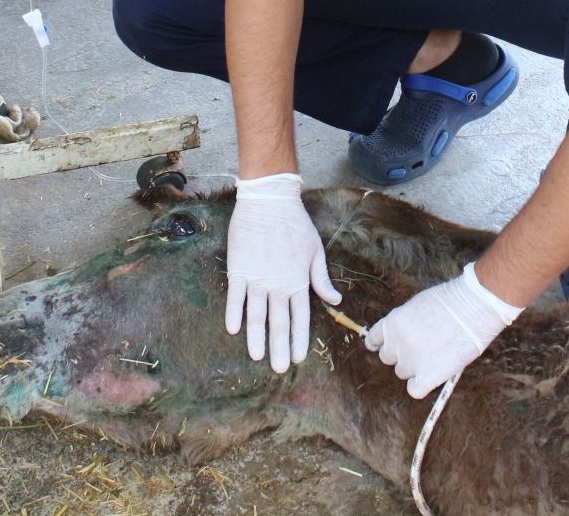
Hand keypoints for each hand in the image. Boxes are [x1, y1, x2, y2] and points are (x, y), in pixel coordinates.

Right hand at [226, 173, 341, 371]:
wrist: (269, 200)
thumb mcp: (315, 250)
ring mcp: (256, 278)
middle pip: (278, 322)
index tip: (297, 358)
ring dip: (256, 338)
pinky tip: (233, 330)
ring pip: (256, 315)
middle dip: (279, 348)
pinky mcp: (238, 269)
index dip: (298, 339)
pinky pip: (235, 297)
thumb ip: (321, 279)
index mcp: (299, 281)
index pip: (300, 317)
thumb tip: (335, 300)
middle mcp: (278, 284)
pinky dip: (234, 314)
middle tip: (278, 369)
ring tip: (257, 356)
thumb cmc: (295, 223)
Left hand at [364, 262, 521, 398]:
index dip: (381, 344)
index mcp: (392, 323)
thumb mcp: (417, 304)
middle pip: (388, 358)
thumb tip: (398, 336)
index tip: (384, 347)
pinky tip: (431, 376)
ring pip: (402, 373)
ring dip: (414, 367)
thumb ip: (403, 322)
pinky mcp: (429, 375)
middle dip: (401, 353)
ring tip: (434, 355)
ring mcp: (413, 361)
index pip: (374, 340)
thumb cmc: (451, 301)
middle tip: (420, 347)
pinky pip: (414, 390)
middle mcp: (398, 343)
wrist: (475, 306)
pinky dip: (421, 385)